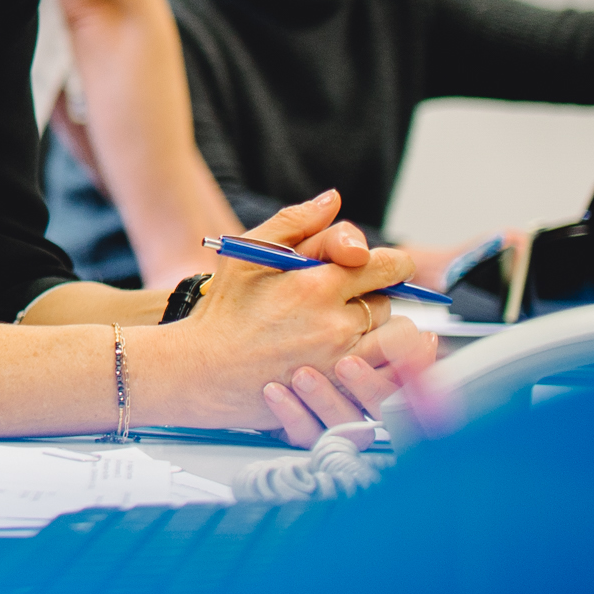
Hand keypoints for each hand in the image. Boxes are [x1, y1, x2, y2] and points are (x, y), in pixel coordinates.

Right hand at [137, 191, 421, 430]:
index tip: (371, 270)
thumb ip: (294, 221)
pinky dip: (385, 366)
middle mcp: (334, 324)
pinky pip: (388, 378)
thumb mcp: (246, 253)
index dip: (388, 265)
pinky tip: (366, 360)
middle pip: (387, 303)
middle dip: (371, 298)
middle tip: (339, 304)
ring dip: (382, 334)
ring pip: (394, 341)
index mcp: (316, 284)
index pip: (388, 266)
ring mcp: (339, 363)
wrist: (199, 372)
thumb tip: (333, 199)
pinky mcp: (338, 394)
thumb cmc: (222, 311)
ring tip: (349, 334)